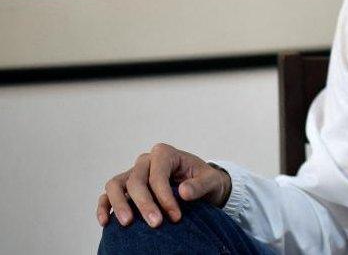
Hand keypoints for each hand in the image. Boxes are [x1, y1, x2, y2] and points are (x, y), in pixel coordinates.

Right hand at [96, 143, 230, 227]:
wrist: (199, 185)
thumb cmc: (204, 180)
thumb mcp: (211, 180)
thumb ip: (200, 185)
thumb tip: (183, 192)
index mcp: (165, 154)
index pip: (158, 175)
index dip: (164, 196)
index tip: (175, 216)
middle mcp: (145, 161)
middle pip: (136, 180)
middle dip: (144, 203)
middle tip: (156, 224)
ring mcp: (133, 173)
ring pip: (115, 184)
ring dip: (119, 204)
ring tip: (127, 223)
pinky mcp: (125, 188)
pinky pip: (107, 195)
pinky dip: (104, 207)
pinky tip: (106, 222)